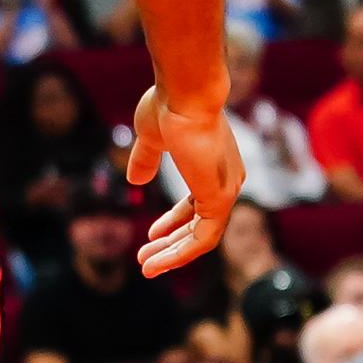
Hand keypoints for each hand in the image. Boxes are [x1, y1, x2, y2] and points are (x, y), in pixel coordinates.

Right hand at [125, 87, 243, 275]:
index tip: (152, 234)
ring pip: (202, 237)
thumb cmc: (169, 107)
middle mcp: (227, 181)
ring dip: (173, 255)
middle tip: (145, 258)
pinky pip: (203, 239)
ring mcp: (226, 191)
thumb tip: (135, 179)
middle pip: (200, 224)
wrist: (185, 94)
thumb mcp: (151, 138)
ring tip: (146, 268)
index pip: (197, 204)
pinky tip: (157, 261)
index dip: (174, 221)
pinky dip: (180, 254)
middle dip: (171, 244)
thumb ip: (146, 160)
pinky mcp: (220, 200)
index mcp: (214, 166)